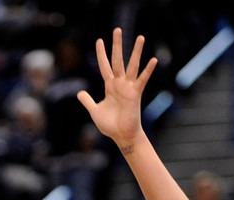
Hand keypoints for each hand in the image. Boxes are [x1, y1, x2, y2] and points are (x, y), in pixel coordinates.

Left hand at [77, 29, 156, 149]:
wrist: (121, 136)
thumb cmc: (110, 125)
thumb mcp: (95, 111)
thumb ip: (88, 101)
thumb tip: (79, 93)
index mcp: (109, 86)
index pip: (104, 66)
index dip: (101, 54)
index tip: (99, 40)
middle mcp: (119, 83)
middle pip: (117, 60)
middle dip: (116, 46)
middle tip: (117, 30)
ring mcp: (128, 88)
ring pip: (132, 66)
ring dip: (136, 52)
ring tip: (140, 37)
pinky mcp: (135, 94)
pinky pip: (142, 80)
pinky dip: (148, 71)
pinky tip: (153, 60)